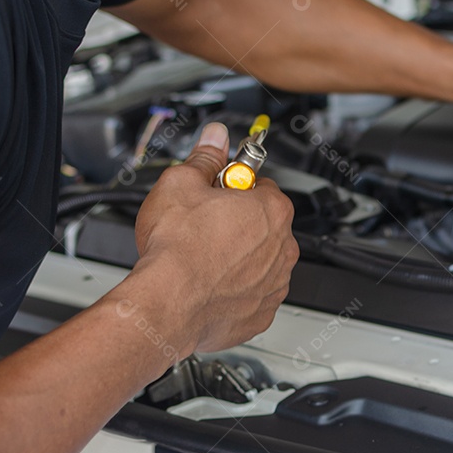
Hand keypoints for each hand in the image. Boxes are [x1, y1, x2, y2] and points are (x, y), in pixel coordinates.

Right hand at [131, 122, 298, 354]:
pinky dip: (235, 290)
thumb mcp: (181, 183)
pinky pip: (252, 294)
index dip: (233, 186)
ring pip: (259, 260)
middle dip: (237, 221)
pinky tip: (209, 284)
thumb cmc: (177, 249)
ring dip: (238, 256)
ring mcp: (275, 282)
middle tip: (203, 224)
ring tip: (202, 257)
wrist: (169, 304)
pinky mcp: (262, 313)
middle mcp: (283, 247)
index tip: (216, 191)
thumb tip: (214, 138)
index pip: (261, 184)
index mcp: (272, 209)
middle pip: (263, 223)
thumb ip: (204, 157)